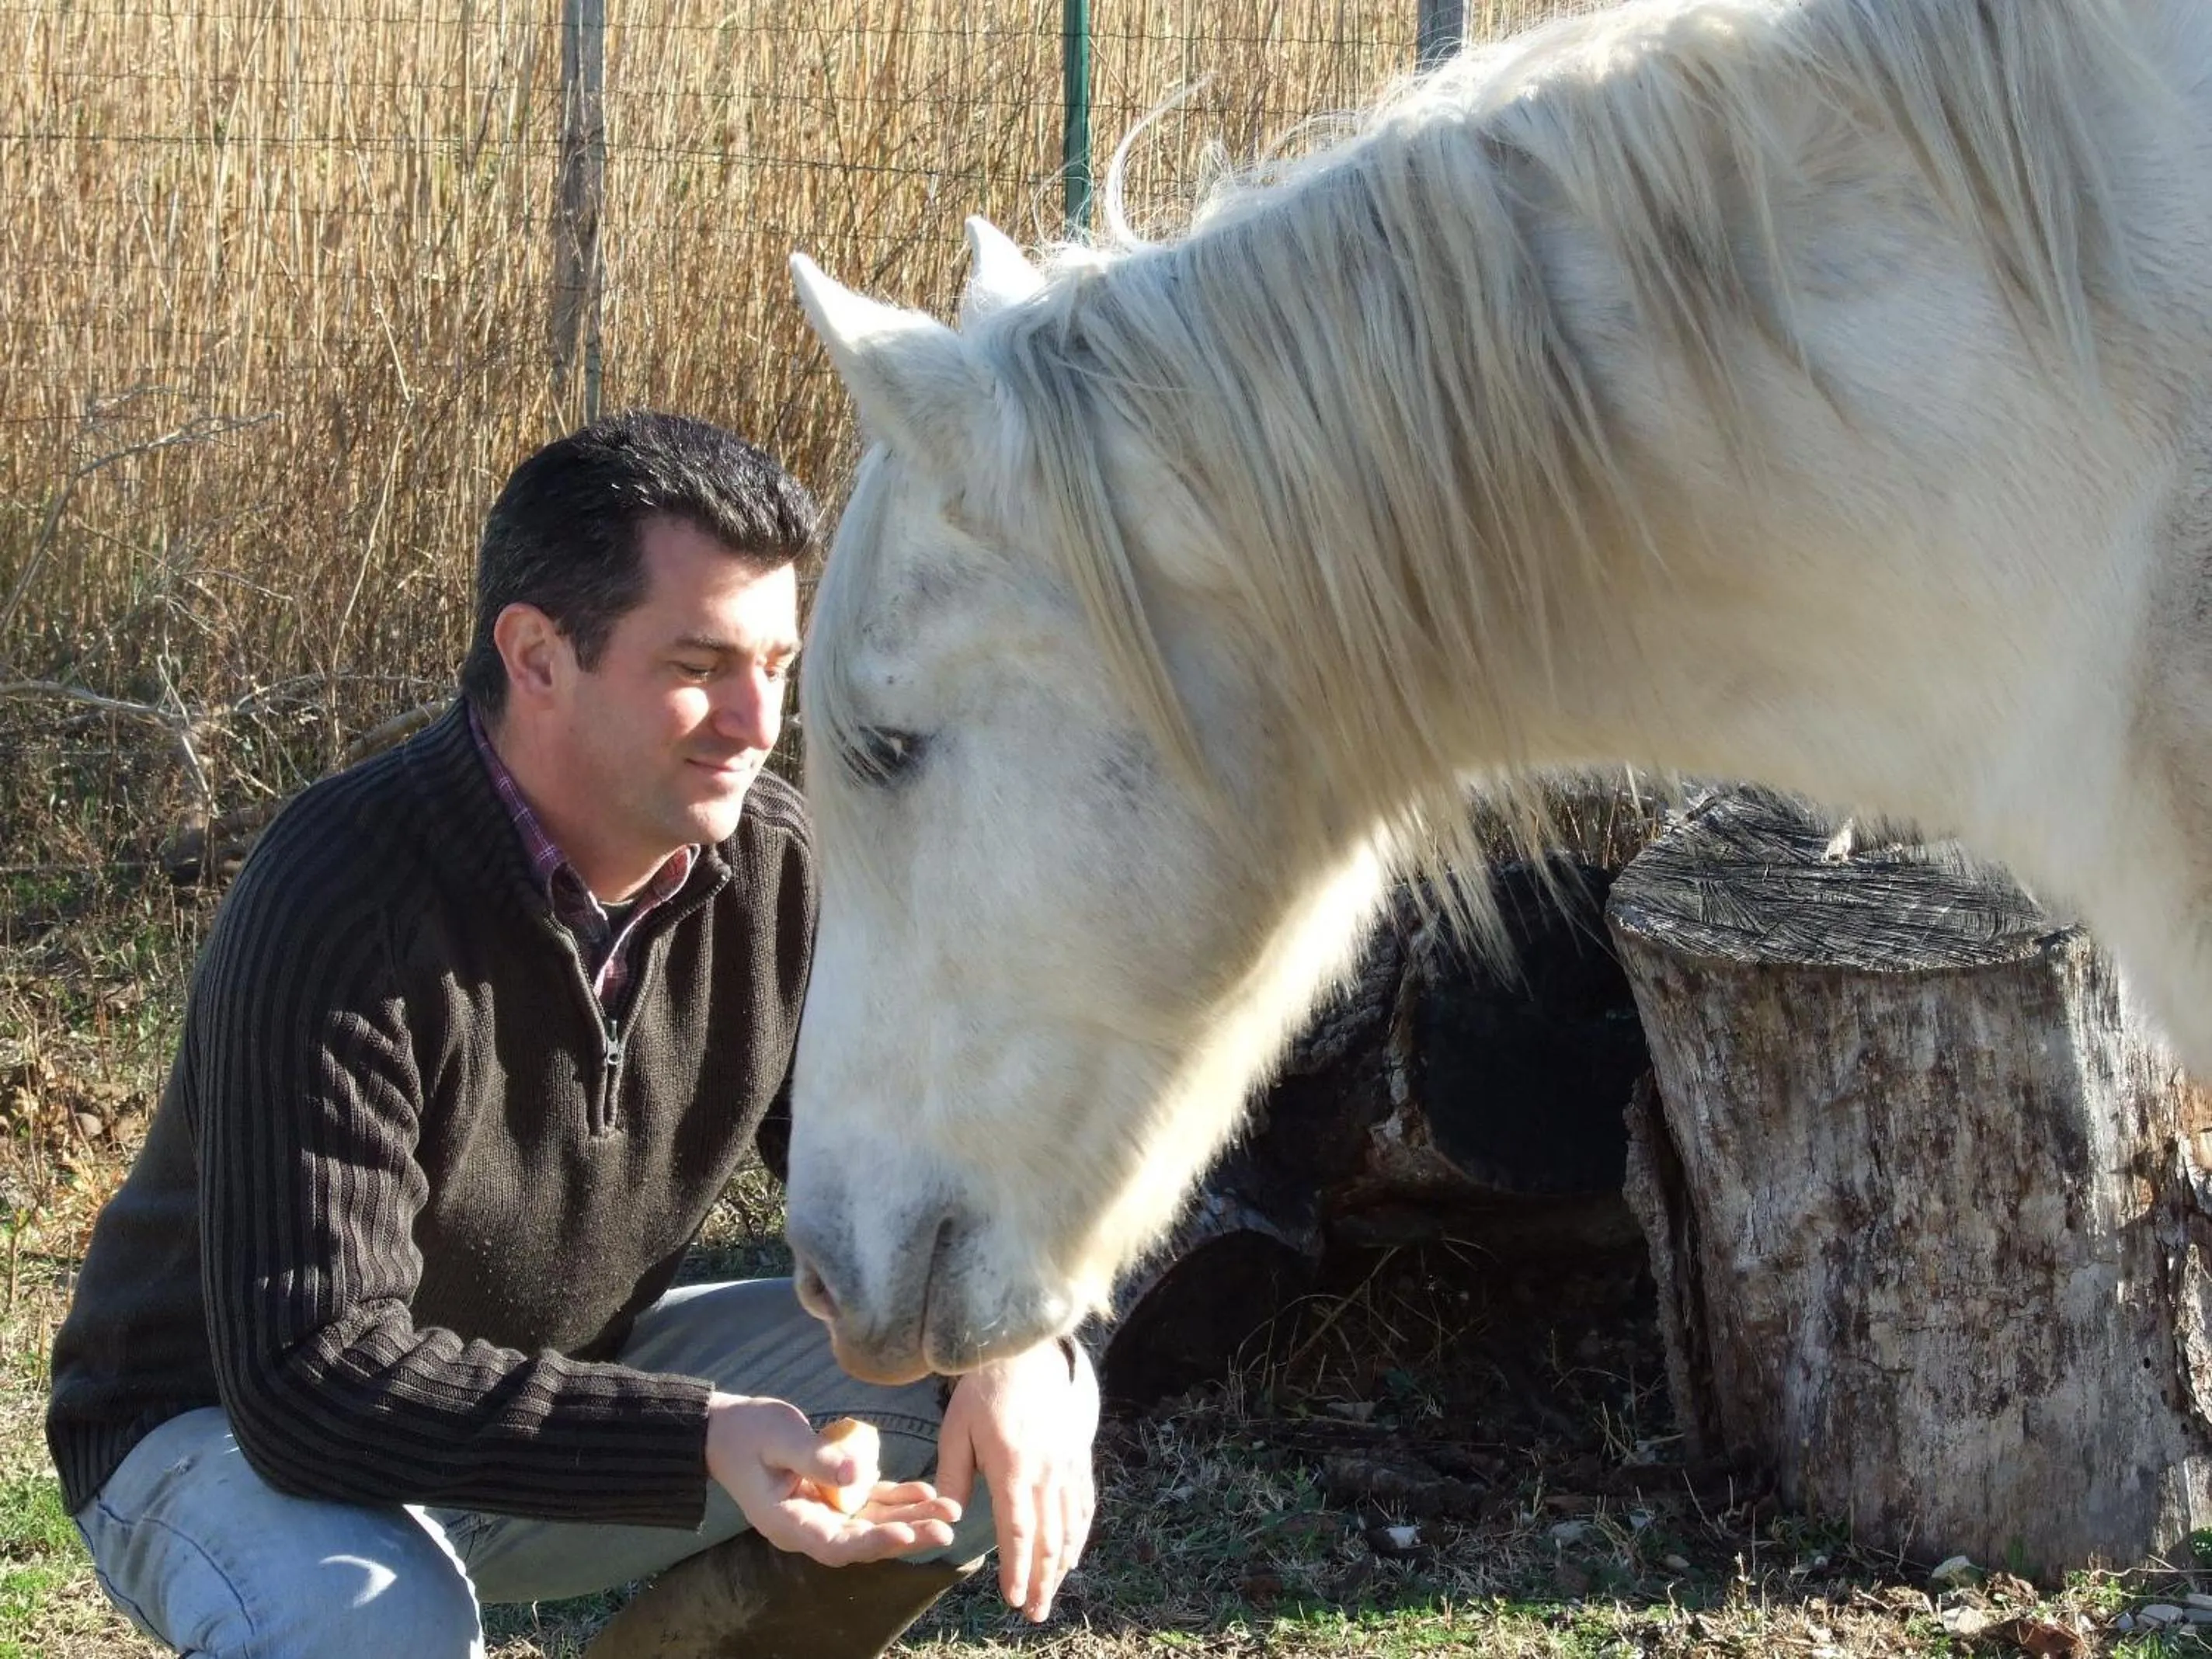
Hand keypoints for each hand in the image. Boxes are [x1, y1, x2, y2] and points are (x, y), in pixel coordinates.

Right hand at [704, 1394, 960, 1565]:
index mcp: (788, 1522)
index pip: (836, 1544)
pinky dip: (897, 1499)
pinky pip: (870, 1503)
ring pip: (872, 1523)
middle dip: (907, 1534)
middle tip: (947, 1528)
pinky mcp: (832, 1495)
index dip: (874, 1543)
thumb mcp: (778, 1437)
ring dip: (911, 1518)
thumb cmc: (748, 1431)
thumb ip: (814, 1457)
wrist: (727, 1430)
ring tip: (950, 1512)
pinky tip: (926, 1491)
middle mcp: (809, 1526)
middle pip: (863, 1540)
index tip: (908, 1534)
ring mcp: (822, 1513)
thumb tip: (856, 1473)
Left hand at [935, 1339, 1099, 1621]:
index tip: (1013, 1599)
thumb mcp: (957, 1429)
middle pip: (1048, 1538)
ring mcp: (1067, 1465)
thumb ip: (953, 1475)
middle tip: (1035, 1613)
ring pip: (1069, 1526)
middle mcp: (1046, 1472)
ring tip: (1052, 1595)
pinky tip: (1073, 1555)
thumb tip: (949, 1517)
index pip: (1018, 1531)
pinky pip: (1084, 1503)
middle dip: (1042, 1581)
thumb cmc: (984, 1391)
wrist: (1029, 1352)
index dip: (1017, 1568)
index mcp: (1013, 1467)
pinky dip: (1079, 1534)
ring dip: (1062, 1566)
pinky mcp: (1078, 1457)